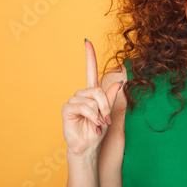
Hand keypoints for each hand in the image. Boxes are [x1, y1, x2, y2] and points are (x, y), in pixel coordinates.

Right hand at [61, 39, 122, 156]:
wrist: (89, 145)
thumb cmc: (98, 129)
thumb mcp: (108, 112)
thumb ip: (111, 97)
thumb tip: (119, 80)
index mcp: (92, 92)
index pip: (90, 70)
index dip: (90, 56)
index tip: (87, 41)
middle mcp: (81, 94)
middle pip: (97, 90)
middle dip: (105, 105)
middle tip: (105, 118)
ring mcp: (73, 100)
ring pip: (91, 99)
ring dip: (98, 112)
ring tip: (98, 123)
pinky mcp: (67, 108)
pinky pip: (83, 106)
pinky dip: (92, 116)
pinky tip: (92, 123)